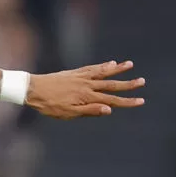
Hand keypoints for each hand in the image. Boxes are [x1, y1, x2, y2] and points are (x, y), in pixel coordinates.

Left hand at [26, 60, 145, 118]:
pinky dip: (103, 65)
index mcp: (87, 97)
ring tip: (130, 64)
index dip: (127, 101)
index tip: (141, 100)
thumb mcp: (68, 114)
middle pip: (112, 84)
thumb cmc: (49, 105)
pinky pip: (92, 68)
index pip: (112, 100)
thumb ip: (89, 111)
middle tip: (142, 81)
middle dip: (128, 84)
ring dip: (118, 69)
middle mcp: (87, 84)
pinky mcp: (75, 72)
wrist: (32, 89)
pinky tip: (110, 63)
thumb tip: (109, 110)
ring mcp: (81, 77)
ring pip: (103, 72)